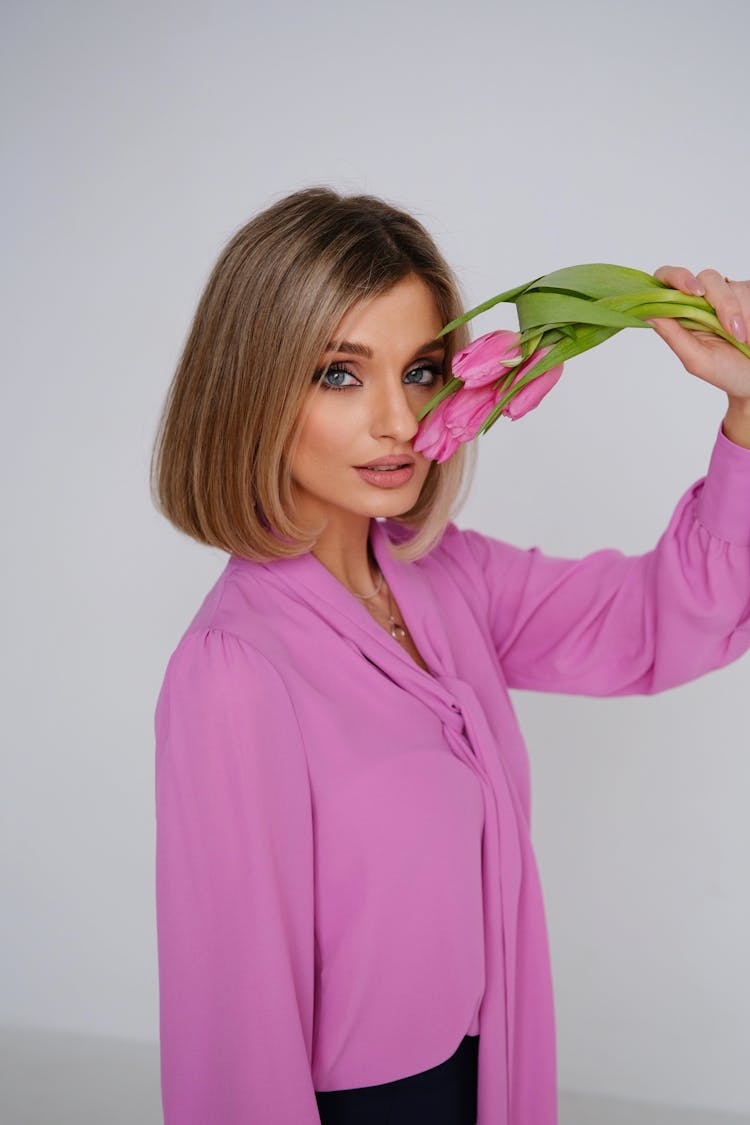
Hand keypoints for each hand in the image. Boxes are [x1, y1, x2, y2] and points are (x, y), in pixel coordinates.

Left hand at [648, 266, 749, 404]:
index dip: (676, 277)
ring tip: (745, 340)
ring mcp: (726, 295)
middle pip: (706, 278)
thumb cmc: (726, 372)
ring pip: (729, 287)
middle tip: (733, 329)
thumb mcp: (697, 360)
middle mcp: (702, 301)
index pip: (667, 281)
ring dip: (738, 314)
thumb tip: (648, 314)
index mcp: (681, 314)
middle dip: (722, 302)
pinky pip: (747, 291)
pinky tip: (749, 334)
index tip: (693, 291)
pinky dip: (749, 312)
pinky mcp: (746, 294)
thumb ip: (673, 336)